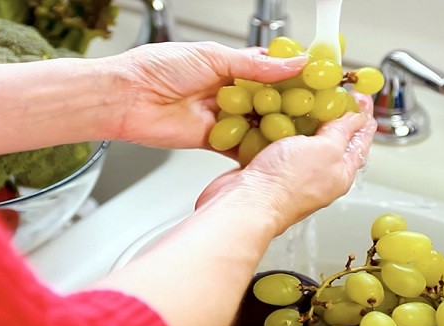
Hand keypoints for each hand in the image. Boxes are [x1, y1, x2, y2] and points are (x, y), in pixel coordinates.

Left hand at [105, 41, 306, 148]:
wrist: (126, 98)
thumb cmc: (156, 68)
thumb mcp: (213, 57)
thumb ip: (255, 66)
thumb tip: (291, 63)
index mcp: (227, 64)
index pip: (269, 70)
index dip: (292, 75)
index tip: (317, 79)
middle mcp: (226, 91)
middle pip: (267, 99)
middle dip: (290, 105)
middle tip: (317, 111)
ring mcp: (221, 116)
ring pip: (257, 124)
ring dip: (277, 128)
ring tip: (304, 133)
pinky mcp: (212, 140)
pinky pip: (240, 146)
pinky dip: (256, 150)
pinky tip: (276, 152)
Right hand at [195, 93, 377, 234]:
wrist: (246, 201)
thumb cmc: (288, 182)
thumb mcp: (326, 149)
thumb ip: (342, 132)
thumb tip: (358, 119)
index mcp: (340, 173)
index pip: (360, 141)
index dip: (364, 117)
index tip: (363, 97)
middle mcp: (318, 175)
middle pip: (332, 140)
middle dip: (335, 115)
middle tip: (335, 92)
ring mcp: (292, 172)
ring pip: (302, 140)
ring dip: (304, 118)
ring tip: (304, 97)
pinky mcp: (268, 169)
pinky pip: (277, 143)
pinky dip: (278, 127)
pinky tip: (275, 114)